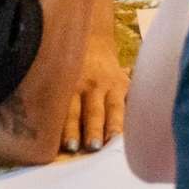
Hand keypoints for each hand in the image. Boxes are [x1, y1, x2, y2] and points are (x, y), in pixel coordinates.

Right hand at [64, 22, 128, 151]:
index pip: (116, 108)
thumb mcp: (124, 82)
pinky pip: (54, 104)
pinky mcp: (58, 85)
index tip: (115, 141)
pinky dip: (51, 119)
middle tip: (93, 147)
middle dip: (94, 129)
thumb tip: (141, 128)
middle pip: (94, 111)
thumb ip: (129, 102)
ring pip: (72, 110)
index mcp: (116, 86)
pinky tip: (47, 133)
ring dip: (71, 129)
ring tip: (70, 146)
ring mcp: (75, 86)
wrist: (90, 41)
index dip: (115, 124)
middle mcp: (95, 87)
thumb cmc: (110, 73)